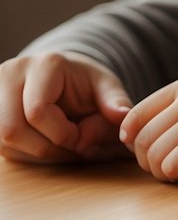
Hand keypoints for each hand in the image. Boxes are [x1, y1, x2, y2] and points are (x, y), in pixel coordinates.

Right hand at [0, 51, 131, 162]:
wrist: (61, 79)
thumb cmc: (84, 83)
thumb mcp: (105, 86)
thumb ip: (115, 100)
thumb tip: (123, 116)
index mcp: (42, 65)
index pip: (37, 111)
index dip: (62, 135)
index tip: (83, 137)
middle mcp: (9, 75)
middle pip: (12, 130)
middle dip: (48, 148)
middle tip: (73, 148)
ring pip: (3, 142)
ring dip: (36, 154)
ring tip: (62, 146)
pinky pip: (0, 147)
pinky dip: (26, 155)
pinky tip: (47, 146)